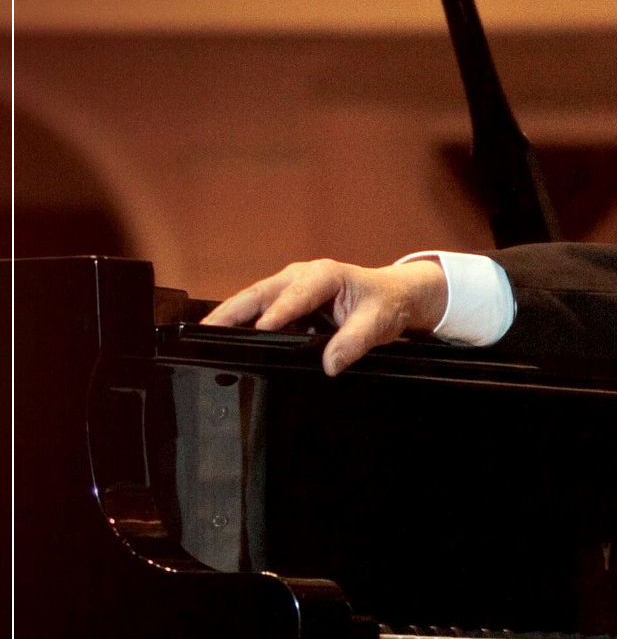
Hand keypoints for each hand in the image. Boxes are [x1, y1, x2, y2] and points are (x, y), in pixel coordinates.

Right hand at [203, 258, 448, 375]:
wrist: (391, 295)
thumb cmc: (384, 303)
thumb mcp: (378, 322)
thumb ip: (356, 341)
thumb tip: (330, 363)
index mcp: (324, 275)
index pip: (296, 295)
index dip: (278, 312)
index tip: (261, 329)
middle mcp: (300, 277)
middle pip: (259, 294)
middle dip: (231, 312)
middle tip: (204, 332)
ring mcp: (288, 289)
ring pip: (252, 303)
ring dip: (229, 319)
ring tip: (203, 340)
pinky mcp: (284, 303)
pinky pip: (259, 314)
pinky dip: (240, 327)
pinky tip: (225, 345)